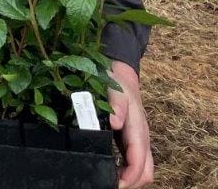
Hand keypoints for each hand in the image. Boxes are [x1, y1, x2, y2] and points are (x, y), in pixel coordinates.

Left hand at [109, 60, 153, 188]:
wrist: (121, 76)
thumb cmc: (117, 82)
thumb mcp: (115, 88)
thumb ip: (116, 104)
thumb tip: (115, 123)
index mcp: (138, 129)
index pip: (139, 160)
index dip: (129, 175)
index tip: (115, 182)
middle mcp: (142, 138)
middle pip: (145, 171)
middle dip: (130, 182)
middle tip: (109, 184)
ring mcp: (138, 141)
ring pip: (143, 169)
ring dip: (130, 178)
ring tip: (109, 180)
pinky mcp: (132, 141)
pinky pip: (135, 162)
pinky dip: (127, 171)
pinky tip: (111, 170)